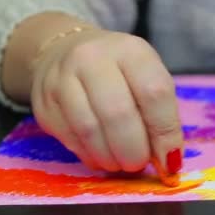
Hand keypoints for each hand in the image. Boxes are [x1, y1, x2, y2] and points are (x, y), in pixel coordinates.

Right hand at [30, 28, 182, 173]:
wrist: (64, 51)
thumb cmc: (119, 71)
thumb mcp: (146, 77)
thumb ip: (160, 114)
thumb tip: (169, 161)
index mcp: (131, 50)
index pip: (155, 93)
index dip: (165, 132)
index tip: (171, 160)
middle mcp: (93, 58)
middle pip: (119, 113)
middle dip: (134, 150)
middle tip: (140, 164)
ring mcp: (62, 79)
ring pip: (90, 130)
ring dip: (111, 158)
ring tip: (122, 164)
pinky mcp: (43, 103)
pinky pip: (70, 139)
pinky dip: (90, 156)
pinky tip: (101, 157)